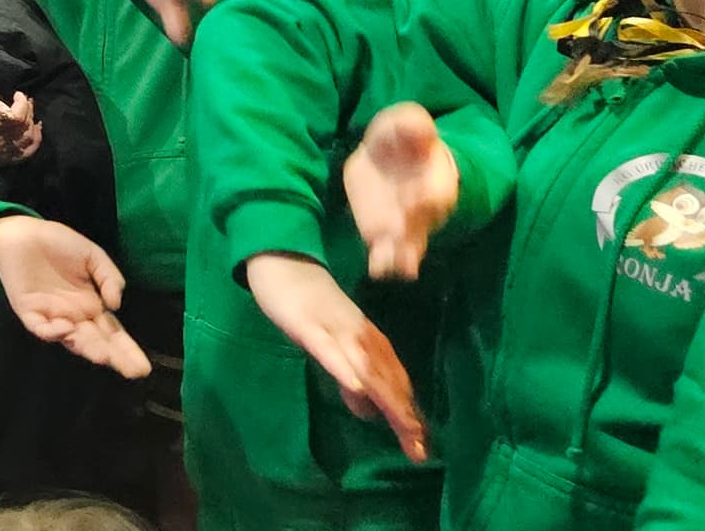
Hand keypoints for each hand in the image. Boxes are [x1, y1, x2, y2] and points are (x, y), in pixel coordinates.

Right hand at [0, 92, 40, 165]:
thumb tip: (9, 113)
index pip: (16, 118)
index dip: (22, 104)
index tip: (17, 95)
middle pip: (23, 127)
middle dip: (28, 111)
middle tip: (25, 101)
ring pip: (28, 138)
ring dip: (32, 123)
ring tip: (28, 113)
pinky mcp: (4, 160)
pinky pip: (27, 152)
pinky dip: (35, 140)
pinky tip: (35, 129)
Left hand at [0, 217, 147, 379]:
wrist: (23, 231)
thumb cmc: (59, 243)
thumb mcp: (93, 257)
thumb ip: (109, 278)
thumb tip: (116, 305)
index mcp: (92, 305)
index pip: (113, 333)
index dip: (127, 350)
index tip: (143, 368)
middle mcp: (74, 317)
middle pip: (97, 342)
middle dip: (115, 357)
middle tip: (133, 372)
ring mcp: (52, 316)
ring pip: (71, 339)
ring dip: (87, 348)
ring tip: (103, 357)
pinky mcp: (29, 311)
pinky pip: (41, 328)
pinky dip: (53, 331)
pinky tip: (67, 328)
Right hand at [246, 254, 425, 459]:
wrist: (282, 254)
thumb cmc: (305, 300)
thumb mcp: (327, 343)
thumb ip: (347, 372)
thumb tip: (367, 408)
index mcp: (367, 340)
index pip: (393, 382)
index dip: (408, 415)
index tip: (422, 447)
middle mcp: (360, 335)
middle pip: (388, 380)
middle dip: (405, 416)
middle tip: (420, 451)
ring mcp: (336, 328)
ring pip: (367, 368)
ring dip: (388, 399)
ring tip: (405, 430)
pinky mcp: (309, 324)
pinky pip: (330, 349)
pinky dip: (346, 369)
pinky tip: (358, 388)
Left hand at [345, 103, 462, 282]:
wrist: (387, 156)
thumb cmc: (399, 137)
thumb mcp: (403, 122)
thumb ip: (413, 124)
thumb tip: (422, 130)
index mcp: (436, 178)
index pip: (437, 193)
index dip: (426, 198)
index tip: (414, 200)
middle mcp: (424, 207)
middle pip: (423, 223)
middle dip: (411, 228)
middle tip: (397, 232)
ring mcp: (406, 223)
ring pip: (409, 244)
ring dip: (401, 254)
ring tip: (391, 264)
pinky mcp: (384, 232)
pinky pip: (388, 251)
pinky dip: (383, 262)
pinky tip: (377, 269)